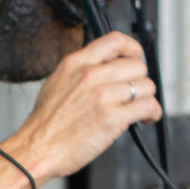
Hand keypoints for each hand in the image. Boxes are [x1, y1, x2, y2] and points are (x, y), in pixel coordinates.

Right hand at [1, 31, 161, 183]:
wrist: (37, 148)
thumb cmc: (46, 123)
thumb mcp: (57, 82)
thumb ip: (81, 70)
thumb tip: (104, 67)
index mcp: (76, 63)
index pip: (116, 40)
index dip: (133, 49)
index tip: (136, 58)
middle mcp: (90, 75)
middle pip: (137, 65)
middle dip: (139, 80)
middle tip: (134, 93)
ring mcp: (101, 96)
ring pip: (146, 86)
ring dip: (146, 98)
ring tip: (139, 108)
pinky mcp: (112, 118)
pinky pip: (148, 106)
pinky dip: (152, 113)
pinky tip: (145, 118)